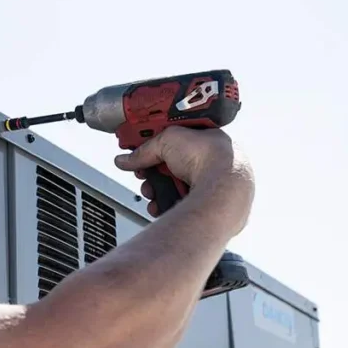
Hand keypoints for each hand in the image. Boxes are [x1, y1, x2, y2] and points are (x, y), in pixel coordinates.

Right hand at [114, 126, 254, 229]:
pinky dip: (166, 205)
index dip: (157, 147)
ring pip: (175, 188)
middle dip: (153, 173)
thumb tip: (125, 159)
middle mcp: (212, 165)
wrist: (223, 189)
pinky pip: (180, 205)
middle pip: (173, 168)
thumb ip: (143, 150)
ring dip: (158, 191)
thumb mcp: (167, 140)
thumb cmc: (209, 157)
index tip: (139, 151)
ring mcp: (211, 187)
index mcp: (210, 142)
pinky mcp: (208, 206)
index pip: (177, 143)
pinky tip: (160, 204)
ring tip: (152, 191)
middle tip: (143, 174)